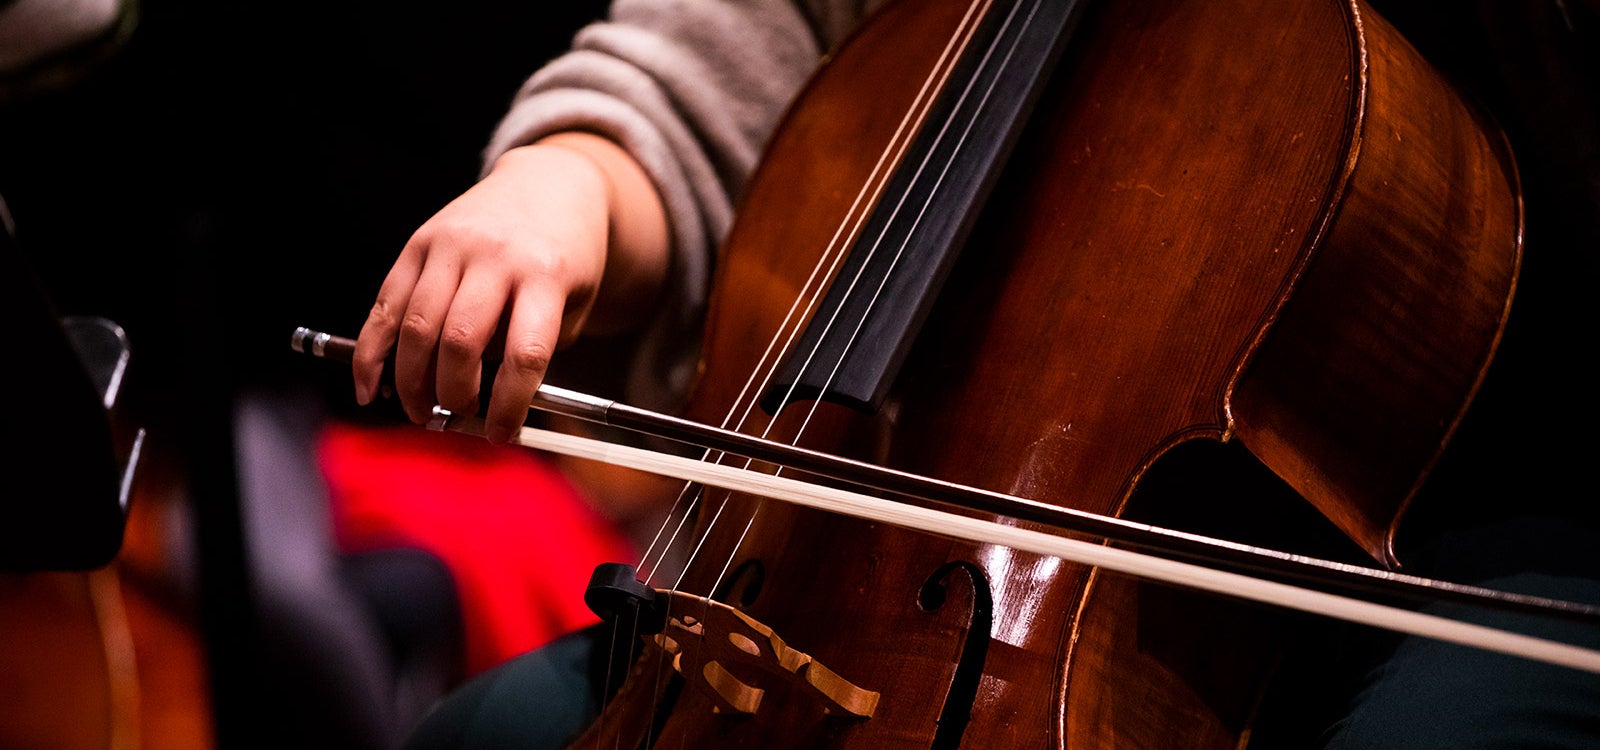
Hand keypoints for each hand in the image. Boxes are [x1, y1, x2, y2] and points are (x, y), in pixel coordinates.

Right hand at [352, 133, 668, 442]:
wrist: (549, 186)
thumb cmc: (565, 259)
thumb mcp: (573, 304)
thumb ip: (535, 350)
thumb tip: (483, 410)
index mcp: (546, 274)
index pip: (524, 353)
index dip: (508, 405)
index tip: (501, 434)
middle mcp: (495, 255)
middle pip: (460, 341)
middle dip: (452, 394)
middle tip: (455, 418)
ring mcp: (451, 246)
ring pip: (416, 327)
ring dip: (411, 383)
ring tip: (421, 412)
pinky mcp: (418, 243)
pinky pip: (385, 306)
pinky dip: (371, 354)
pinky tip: (371, 388)